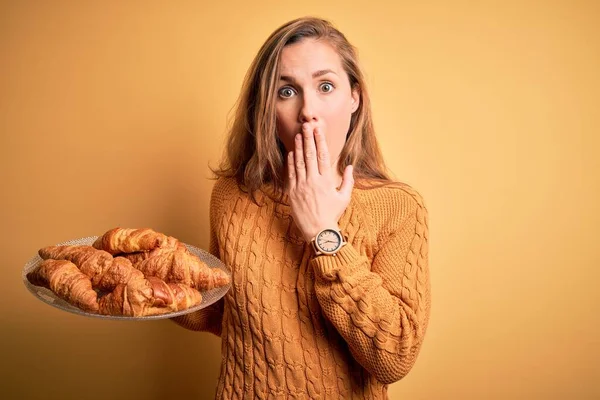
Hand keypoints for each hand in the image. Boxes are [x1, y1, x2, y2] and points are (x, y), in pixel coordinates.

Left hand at [286, 122, 353, 242]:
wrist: (318, 231)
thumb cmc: (332, 214)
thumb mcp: (344, 198)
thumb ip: (348, 181)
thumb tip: (349, 167)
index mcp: (327, 180)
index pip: (323, 156)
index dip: (320, 141)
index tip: (318, 130)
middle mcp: (314, 180)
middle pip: (310, 155)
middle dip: (308, 138)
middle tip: (306, 125)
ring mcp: (302, 186)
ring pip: (299, 162)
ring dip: (298, 147)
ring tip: (298, 135)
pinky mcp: (293, 192)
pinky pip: (291, 174)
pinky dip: (291, 162)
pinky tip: (291, 153)